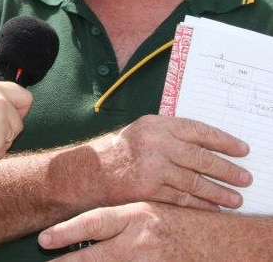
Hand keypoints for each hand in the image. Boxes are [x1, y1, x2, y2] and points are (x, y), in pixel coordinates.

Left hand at [38, 202, 208, 260]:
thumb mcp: (148, 210)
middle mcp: (141, 241)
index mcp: (137, 216)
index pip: (94, 223)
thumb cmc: (183, 222)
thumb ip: (117, 219)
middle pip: (95, 257)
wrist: (227, 243)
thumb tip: (80, 228)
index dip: (66, 232)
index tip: (43, 240)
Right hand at [91, 115, 250, 210]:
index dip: (224, 141)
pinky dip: (200, 205)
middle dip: (228, 170)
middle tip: (245, 178)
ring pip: (195, 182)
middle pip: (202, 158)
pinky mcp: (148, 190)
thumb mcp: (142, 132)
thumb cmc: (117, 151)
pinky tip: (212, 208)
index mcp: (156, 125)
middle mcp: (156, 144)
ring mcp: (152, 167)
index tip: (242, 150)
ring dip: (219, 192)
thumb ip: (170, 135)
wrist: (88, 172)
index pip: (199, 130)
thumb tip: (206, 146)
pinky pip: (182, 199)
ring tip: (235, 199)